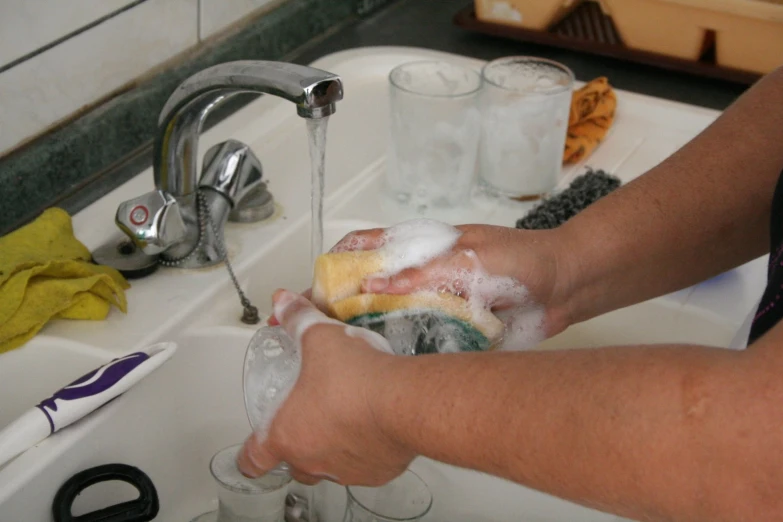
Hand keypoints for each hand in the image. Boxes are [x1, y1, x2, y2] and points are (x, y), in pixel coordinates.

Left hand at [238, 289, 414, 485]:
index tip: (252, 454)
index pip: (253, 460)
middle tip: (308, 420)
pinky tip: (374, 424)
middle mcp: (312, 461)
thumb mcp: (318, 338)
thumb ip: (297, 320)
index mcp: (287, 435)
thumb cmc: (355, 378)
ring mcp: (345, 470)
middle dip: (297, 445)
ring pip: (330, 467)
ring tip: (346, 417)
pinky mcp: (378, 473)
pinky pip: (364, 465)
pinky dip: (365, 449)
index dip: (250, 457)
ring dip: (332, 447)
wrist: (404, 402)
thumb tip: (283, 301)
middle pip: (294, 465)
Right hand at [331, 223, 571, 338]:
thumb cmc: (521, 260)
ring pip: (390, 321)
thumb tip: (373, 285)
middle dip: (340, 309)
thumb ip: (424, 273)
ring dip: (368, 337)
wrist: (566, 288)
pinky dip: (402, 356)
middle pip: (368, 291)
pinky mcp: (451, 332)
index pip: (364, 250)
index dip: (334, 268)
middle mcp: (421, 277)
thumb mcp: (469, 259)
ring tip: (342, 360)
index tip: (310, 293)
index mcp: (420, 248)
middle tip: (317, 337)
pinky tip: (385, 373)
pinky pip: (419, 344)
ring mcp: (434, 305)